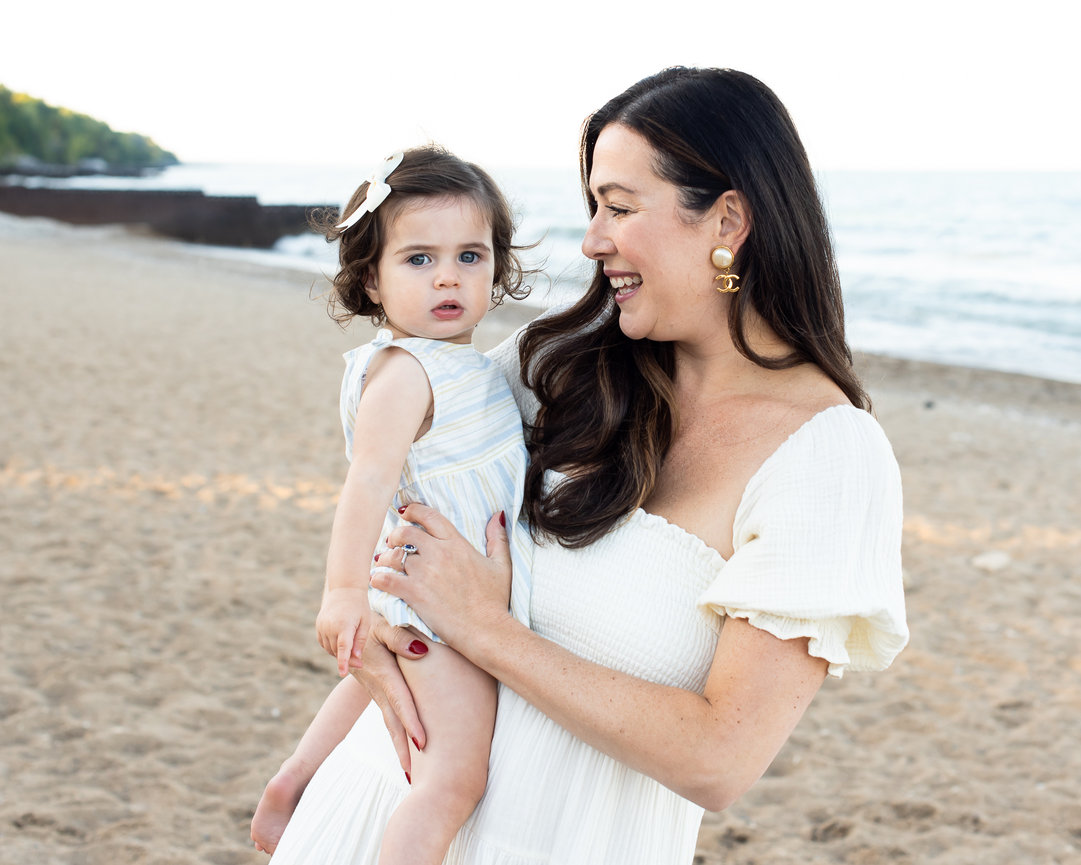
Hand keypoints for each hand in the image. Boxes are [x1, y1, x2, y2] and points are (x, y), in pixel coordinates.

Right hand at [316, 586, 370, 676]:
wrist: (344, 589)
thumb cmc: (359, 606)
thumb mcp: (365, 622)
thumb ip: (360, 641)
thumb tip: (357, 658)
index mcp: (344, 625)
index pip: (343, 648)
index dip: (343, 662)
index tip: (342, 673)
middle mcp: (330, 626)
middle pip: (336, 651)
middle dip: (346, 658)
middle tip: (359, 661)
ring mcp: (322, 626)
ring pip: (329, 649)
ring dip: (339, 652)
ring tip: (351, 645)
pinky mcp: (318, 626)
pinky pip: (324, 643)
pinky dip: (332, 646)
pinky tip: (341, 641)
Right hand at [351, 616, 429, 774]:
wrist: (347, 626)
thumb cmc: (371, 620)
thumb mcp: (385, 623)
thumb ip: (402, 636)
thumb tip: (422, 651)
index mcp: (383, 672)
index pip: (401, 701)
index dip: (411, 722)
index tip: (423, 744)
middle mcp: (378, 687)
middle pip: (393, 723)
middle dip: (403, 750)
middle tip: (414, 777)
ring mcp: (375, 691)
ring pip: (389, 723)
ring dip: (398, 747)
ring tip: (409, 773)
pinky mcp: (376, 690)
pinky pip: (387, 716)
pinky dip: (395, 733)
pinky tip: (404, 747)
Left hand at [370, 504, 512, 649]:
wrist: (486, 630)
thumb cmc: (495, 601)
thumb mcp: (502, 565)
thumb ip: (497, 538)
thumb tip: (497, 515)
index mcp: (457, 543)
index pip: (429, 516)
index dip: (413, 511)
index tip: (405, 512)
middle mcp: (439, 553)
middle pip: (406, 533)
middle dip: (395, 536)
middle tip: (393, 543)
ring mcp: (425, 572)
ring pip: (393, 556)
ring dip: (386, 559)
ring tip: (385, 565)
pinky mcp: (414, 593)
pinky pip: (386, 579)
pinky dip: (378, 579)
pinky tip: (378, 582)